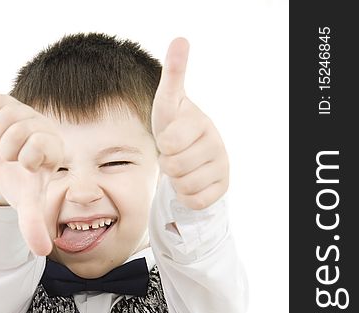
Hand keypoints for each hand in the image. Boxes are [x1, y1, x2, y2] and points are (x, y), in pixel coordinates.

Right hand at [0, 94, 63, 255]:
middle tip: (12, 159)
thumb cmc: (20, 187)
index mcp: (54, 151)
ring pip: (6, 116)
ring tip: (5, 148)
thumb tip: (41, 251)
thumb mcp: (27, 205)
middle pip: (19, 130)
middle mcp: (45, 129)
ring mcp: (27, 113)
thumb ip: (33, 226)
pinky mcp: (8, 103)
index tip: (26, 167)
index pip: (43, 143)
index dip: (28, 155)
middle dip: (8, 150)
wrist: (4, 170)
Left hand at [151, 38, 228, 209]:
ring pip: (184, 185)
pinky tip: (190, 182)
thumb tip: (180, 39)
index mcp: (201, 122)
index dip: (163, 145)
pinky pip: (194, 201)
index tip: (170, 137)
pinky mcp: (222, 188)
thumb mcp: (168, 102)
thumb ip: (173, 73)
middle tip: (174, 155)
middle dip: (167, 164)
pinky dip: (186, 196)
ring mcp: (222, 166)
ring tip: (182, 167)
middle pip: (174, 167)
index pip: (170, 143)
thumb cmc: (175, 127)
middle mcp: (216, 143)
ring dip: (176, 180)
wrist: (190, 154)